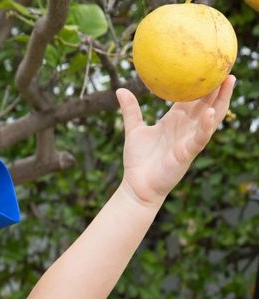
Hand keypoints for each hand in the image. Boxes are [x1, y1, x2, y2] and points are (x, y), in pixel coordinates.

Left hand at [116, 75, 235, 207]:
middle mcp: (185, 127)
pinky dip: (206, 125)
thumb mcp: (133, 130)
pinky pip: (200, 137)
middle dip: (216, 85)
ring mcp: (189, 139)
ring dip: (221, 100)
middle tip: (225, 65)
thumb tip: (120, 90)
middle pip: (206, 103)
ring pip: (210, 117)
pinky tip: (210, 112)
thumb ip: (130, 110)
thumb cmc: (138, 160)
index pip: (192, 98)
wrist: (136, 184)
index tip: (207, 63)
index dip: (200, 82)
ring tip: (228, 81)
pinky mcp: (187, 152)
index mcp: (174, 120)